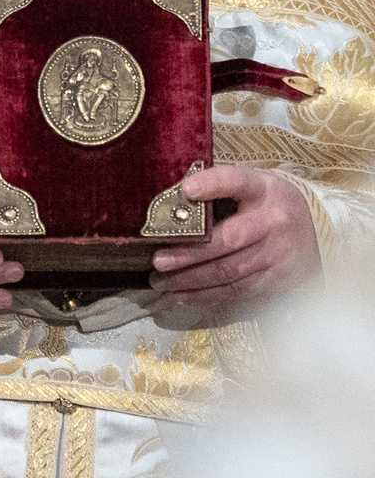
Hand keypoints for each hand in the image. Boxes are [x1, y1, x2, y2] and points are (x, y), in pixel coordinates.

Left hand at [149, 163, 320, 323]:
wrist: (319, 231)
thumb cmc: (269, 206)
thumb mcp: (253, 186)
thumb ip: (219, 190)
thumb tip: (171, 202)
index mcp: (264, 190)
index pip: (238, 181)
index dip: (212, 184)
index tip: (186, 190)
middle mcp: (275, 222)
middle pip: (227, 240)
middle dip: (188, 253)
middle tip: (158, 262)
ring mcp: (279, 254)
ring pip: (229, 272)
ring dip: (190, 280)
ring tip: (161, 283)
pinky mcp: (280, 280)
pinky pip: (239, 292)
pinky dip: (208, 296)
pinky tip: (183, 296)